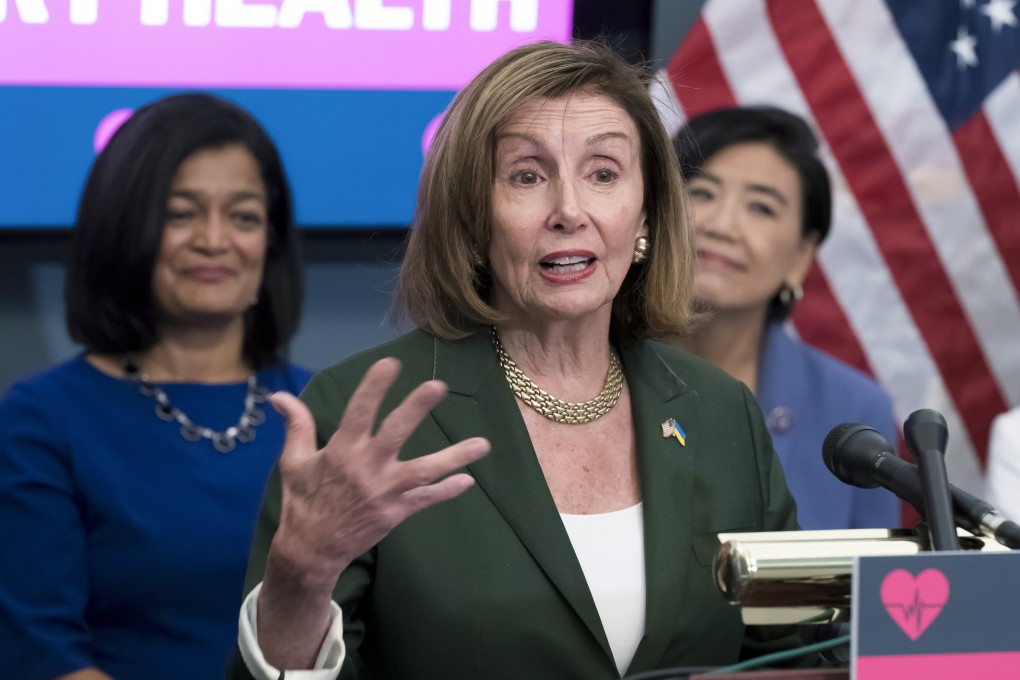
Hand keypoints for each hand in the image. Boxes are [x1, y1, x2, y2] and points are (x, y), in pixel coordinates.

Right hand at [269, 356, 488, 589]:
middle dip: (416, 409)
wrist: (311, 551)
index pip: (358, 413)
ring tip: (483, 444)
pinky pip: (426, 500)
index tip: (390, 364)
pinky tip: (468, 480)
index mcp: (340, 452)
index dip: (373, 388)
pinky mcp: (395, 512)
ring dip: (454, 457)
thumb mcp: (294, 462)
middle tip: (438, 386)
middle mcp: (366, 468)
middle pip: (395, 433)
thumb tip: (280, 396)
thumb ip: (297, 426)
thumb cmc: (303, 501)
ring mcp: (384, 492)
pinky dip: (448, 491)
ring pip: (425, 471)